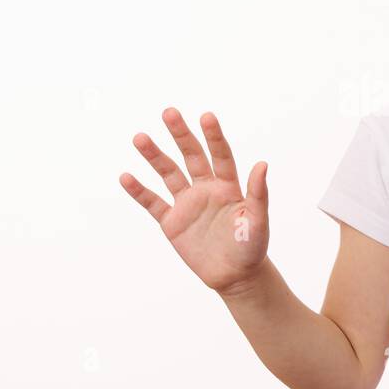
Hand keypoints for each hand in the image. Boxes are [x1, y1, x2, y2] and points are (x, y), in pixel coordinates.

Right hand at [119, 108, 269, 295]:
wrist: (235, 276)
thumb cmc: (252, 248)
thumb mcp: (258, 221)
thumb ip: (258, 194)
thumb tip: (262, 164)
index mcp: (228, 186)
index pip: (220, 155)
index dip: (213, 137)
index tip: (206, 117)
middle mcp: (206, 189)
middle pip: (191, 156)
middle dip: (180, 135)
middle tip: (169, 113)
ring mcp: (187, 204)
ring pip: (168, 174)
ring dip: (155, 156)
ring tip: (140, 138)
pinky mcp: (172, 222)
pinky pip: (153, 203)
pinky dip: (139, 191)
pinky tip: (126, 176)